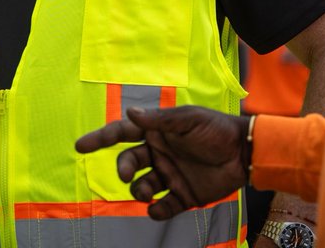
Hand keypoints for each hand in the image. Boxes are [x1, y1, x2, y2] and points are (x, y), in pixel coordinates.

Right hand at [75, 106, 249, 220]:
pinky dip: (156, 211)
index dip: (100, 138)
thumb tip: (130, 114)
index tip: (80, 146)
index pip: (122, 133)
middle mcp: (158, 154)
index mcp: (156, 132)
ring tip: (145, 192)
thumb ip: (159, 120)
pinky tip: (157, 208)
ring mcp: (169, 175)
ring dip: (137, 190)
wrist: (244, 153)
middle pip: (127, 162)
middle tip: (126, 174)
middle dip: (121, 168)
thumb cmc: (215, 129)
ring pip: (141, 186)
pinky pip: (162, 207)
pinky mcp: (182, 196)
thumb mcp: (188, 119)